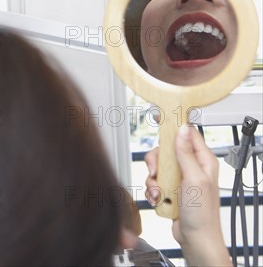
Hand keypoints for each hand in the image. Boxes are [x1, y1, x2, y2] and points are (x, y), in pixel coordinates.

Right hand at [144, 125, 229, 265]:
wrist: (195, 239)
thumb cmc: (202, 214)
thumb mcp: (194, 179)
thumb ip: (186, 153)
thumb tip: (181, 130)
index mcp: (203, 160)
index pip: (187, 133)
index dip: (172, 125)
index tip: (158, 117)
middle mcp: (191, 166)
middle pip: (165, 149)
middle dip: (156, 161)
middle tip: (156, 172)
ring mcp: (180, 178)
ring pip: (157, 166)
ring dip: (153, 180)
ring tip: (160, 192)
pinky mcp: (170, 188)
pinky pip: (154, 181)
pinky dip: (152, 190)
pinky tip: (158, 199)